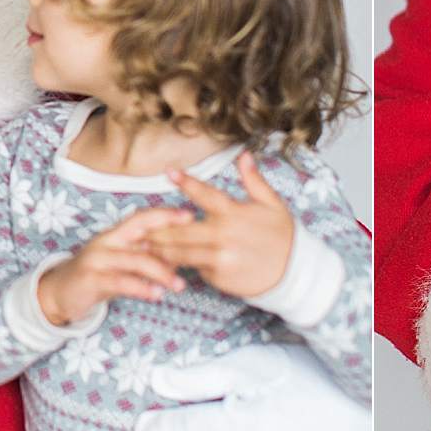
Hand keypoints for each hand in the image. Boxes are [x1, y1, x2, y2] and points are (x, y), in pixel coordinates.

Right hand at [35, 206, 189, 326]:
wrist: (59, 293)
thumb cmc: (98, 276)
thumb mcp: (123, 264)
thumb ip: (148, 258)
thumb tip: (181, 255)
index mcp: (116, 234)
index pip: (142, 217)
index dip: (165, 214)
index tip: (190, 216)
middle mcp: (106, 241)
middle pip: (139, 231)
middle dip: (168, 236)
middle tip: (193, 248)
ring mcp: (97, 259)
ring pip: (135, 260)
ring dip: (161, 272)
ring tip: (180, 285)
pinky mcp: (91, 279)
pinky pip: (121, 282)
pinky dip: (141, 288)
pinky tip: (156, 295)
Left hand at [145, 153, 294, 298]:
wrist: (293, 272)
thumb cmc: (282, 236)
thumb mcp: (273, 204)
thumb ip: (254, 180)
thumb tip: (244, 154)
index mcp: (235, 213)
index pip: (206, 194)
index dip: (186, 182)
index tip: (169, 172)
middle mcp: (224, 234)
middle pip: (181, 229)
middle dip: (158, 227)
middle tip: (137, 223)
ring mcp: (219, 257)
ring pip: (181, 251)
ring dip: (160, 248)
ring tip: (141, 244)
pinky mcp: (218, 276)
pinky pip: (194, 268)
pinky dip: (181, 265)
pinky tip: (162, 263)